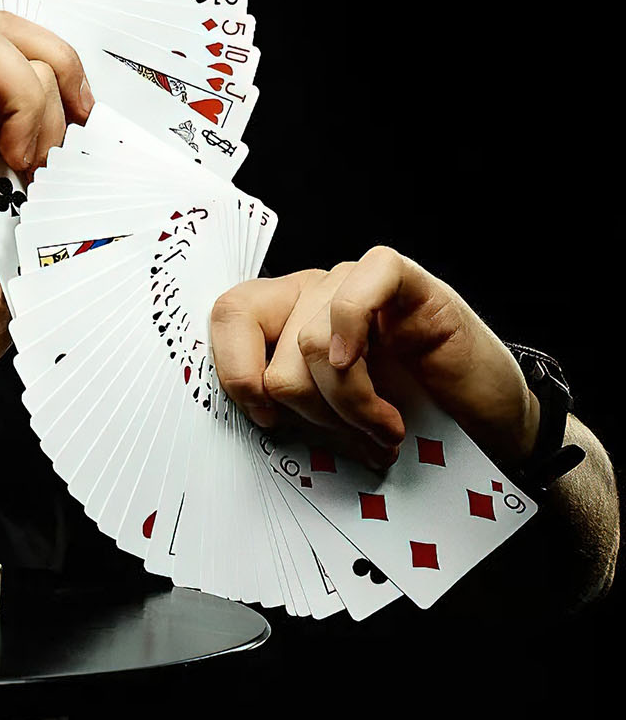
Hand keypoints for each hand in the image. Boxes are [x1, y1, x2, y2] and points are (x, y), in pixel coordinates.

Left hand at [210, 246, 540, 473]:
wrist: (490, 427)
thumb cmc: (408, 420)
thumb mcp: (328, 417)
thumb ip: (287, 403)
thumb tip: (250, 412)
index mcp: (286, 317)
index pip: (228, 316)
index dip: (235, 373)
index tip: (268, 421)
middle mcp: (317, 292)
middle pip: (266, 338)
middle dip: (300, 403)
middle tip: (341, 435)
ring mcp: (361, 284)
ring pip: (310, 341)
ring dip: (348, 404)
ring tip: (383, 431)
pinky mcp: (411, 284)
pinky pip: (361, 286)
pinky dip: (355, 336)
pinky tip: (376, 380)